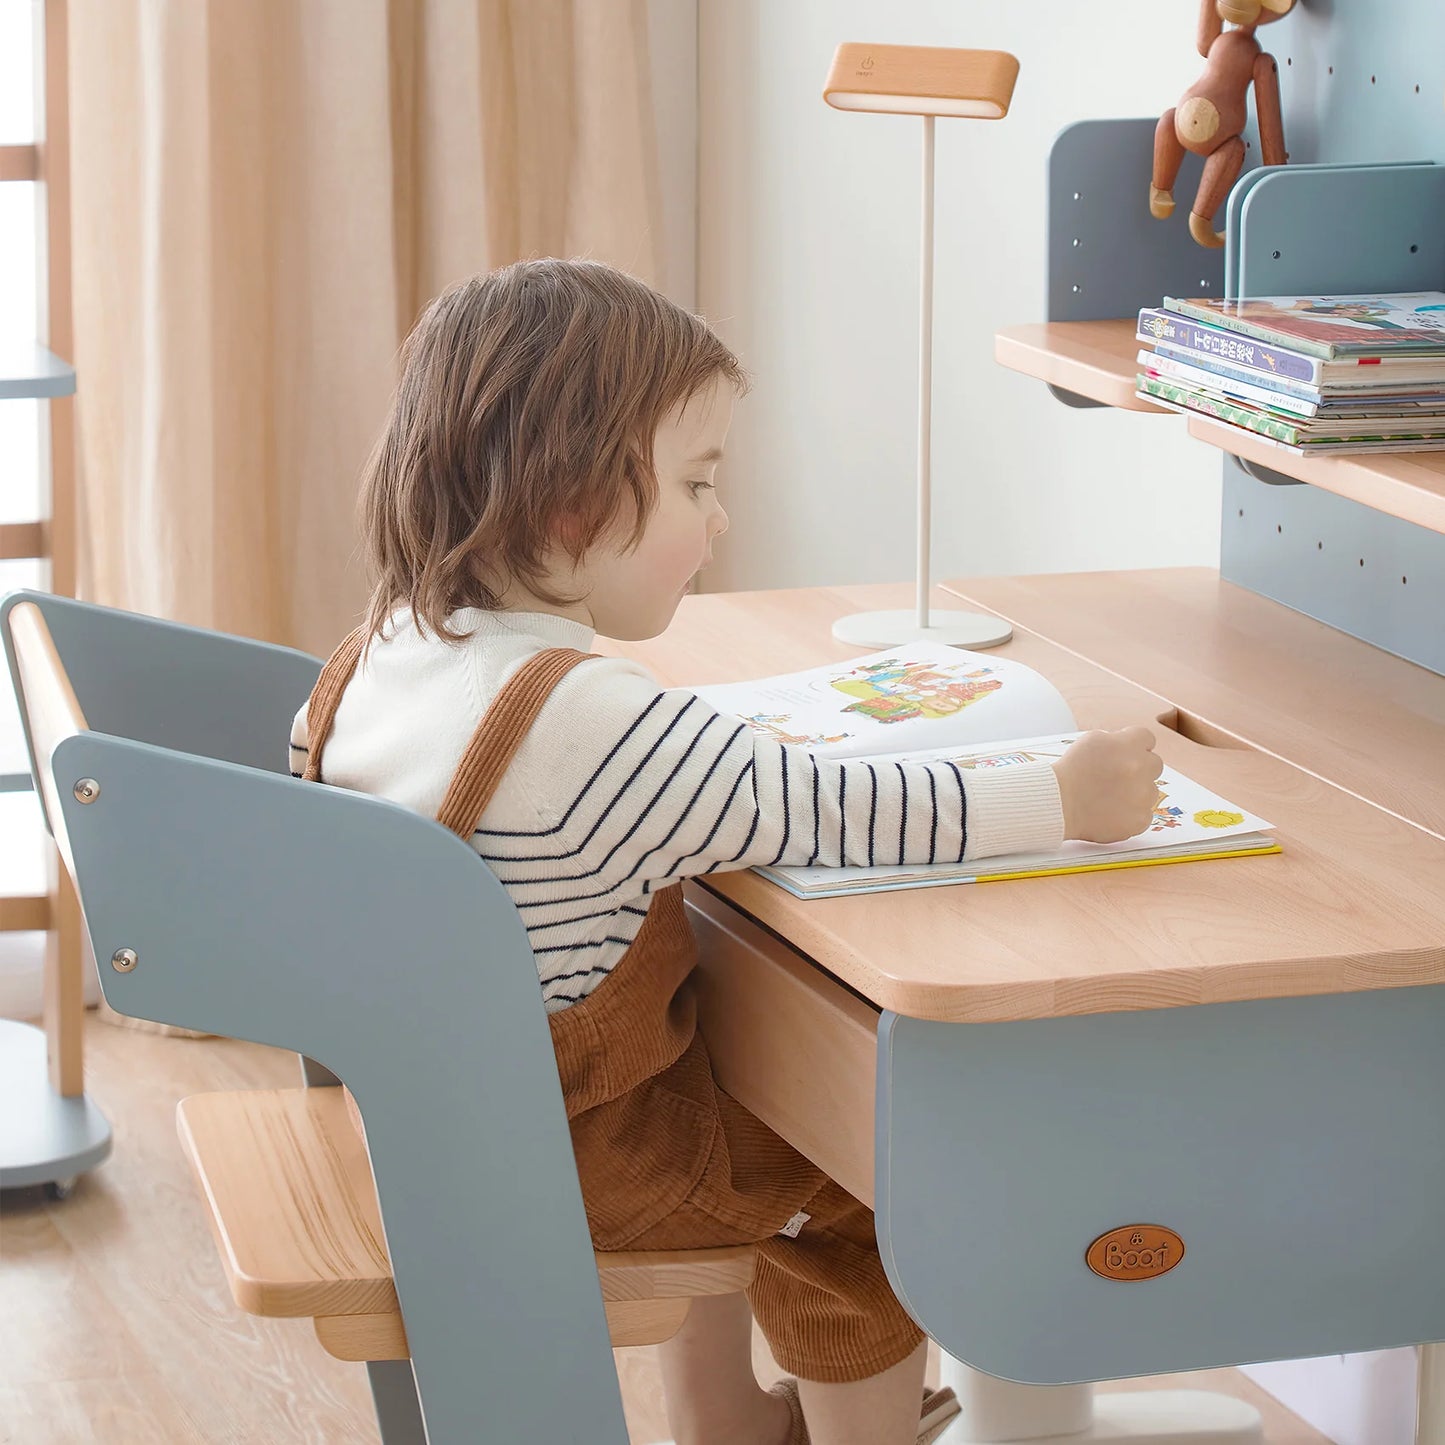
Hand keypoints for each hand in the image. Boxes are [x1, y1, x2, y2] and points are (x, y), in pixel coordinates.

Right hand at [1052, 728, 1163, 842]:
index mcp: (1129, 745)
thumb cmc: (1069, 771)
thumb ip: (1117, 739)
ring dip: (1136, 792)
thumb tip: (1130, 746)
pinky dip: (1130, 814)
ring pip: (1150, 791)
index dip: (1135, 745)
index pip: (1147, 738)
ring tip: (1109, 797)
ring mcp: (1143, 796)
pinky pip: (1144, 814)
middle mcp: (1141, 768)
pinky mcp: (1139, 820)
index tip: (1123, 754)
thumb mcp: (1091, 740)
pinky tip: (1110, 811)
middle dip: (1140, 768)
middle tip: (1116, 777)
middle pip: (1154, 764)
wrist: (1057, 804)